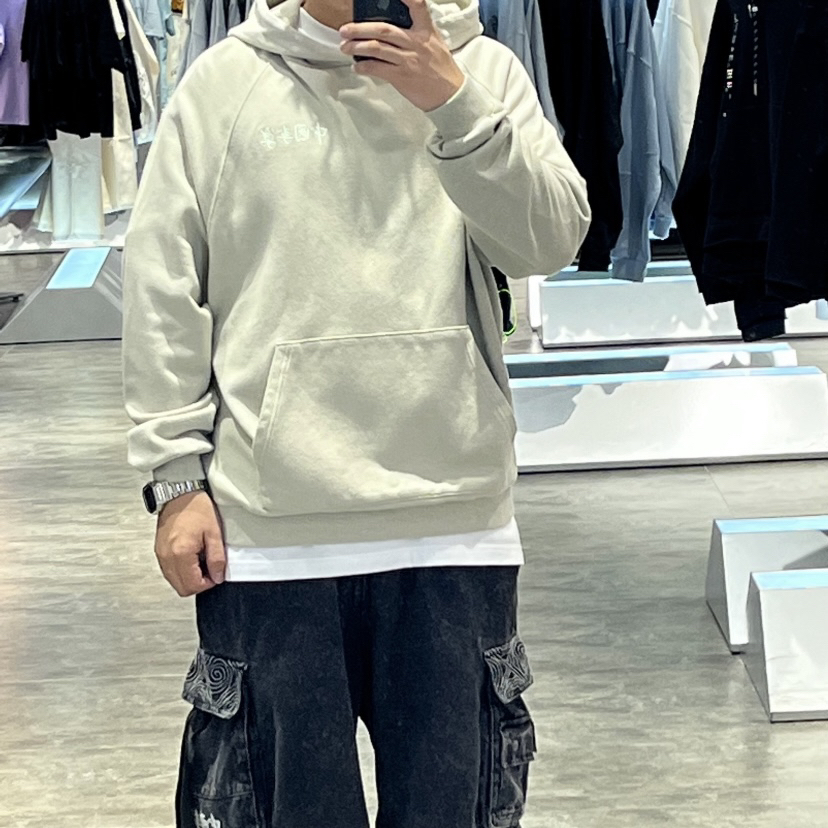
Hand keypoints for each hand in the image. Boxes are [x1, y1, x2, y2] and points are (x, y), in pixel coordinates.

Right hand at [155, 491, 225, 596]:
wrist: (179, 494)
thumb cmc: (196, 508)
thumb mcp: (214, 533)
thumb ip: (217, 558)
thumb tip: (218, 576)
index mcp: (181, 553)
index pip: (193, 585)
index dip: (208, 584)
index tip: (216, 573)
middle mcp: (167, 557)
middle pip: (181, 588)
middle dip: (198, 584)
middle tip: (209, 569)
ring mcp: (161, 555)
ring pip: (174, 582)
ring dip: (189, 578)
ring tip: (200, 561)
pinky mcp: (159, 551)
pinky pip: (169, 571)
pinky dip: (181, 571)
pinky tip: (191, 557)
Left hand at [339, 0, 465, 111]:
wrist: (450, 95)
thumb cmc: (441, 69)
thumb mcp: (435, 43)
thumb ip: (418, 31)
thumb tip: (394, 27)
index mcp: (426, 31)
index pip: (417, 5)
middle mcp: (416, 42)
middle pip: (384, 29)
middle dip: (360, 28)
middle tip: (345, 29)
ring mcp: (408, 60)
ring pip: (377, 48)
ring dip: (357, 47)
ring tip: (344, 47)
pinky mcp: (402, 77)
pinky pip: (378, 69)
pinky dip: (364, 67)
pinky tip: (357, 67)